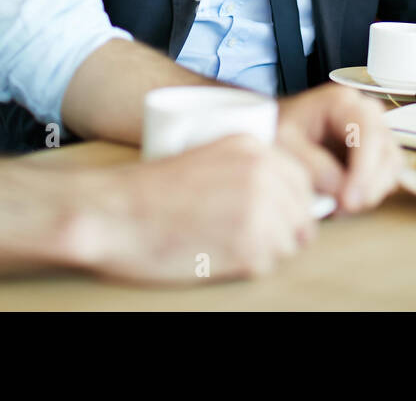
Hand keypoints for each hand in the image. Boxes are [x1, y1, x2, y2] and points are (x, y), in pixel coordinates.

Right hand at [71, 135, 316, 283]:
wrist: (112, 212)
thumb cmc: (149, 189)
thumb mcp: (207, 156)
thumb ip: (249, 168)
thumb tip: (286, 199)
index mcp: (254, 148)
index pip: (302, 181)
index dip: (290, 204)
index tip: (273, 216)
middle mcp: (263, 174)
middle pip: (302, 214)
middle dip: (283, 229)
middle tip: (248, 237)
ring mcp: (259, 211)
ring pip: (290, 242)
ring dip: (267, 250)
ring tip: (229, 246)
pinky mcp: (248, 248)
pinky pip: (268, 265)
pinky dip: (247, 268)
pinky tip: (219, 257)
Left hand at [275, 84, 401, 213]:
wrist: (276, 130)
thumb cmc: (278, 130)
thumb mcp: (285, 144)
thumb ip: (313, 166)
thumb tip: (342, 189)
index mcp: (342, 102)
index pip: (368, 133)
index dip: (364, 170)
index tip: (349, 200)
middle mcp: (365, 112)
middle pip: (386, 152)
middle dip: (368, 186)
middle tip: (343, 209)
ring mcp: (374, 131)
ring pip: (390, 167)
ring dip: (370, 192)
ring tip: (339, 206)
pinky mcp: (375, 151)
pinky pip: (385, 175)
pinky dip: (369, 192)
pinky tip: (345, 199)